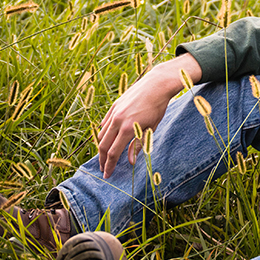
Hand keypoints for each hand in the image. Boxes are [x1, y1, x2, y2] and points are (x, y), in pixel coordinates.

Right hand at [97, 53, 201, 177]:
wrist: (156, 84)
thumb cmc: (157, 107)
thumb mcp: (151, 128)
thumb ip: (138, 145)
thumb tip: (131, 162)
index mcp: (127, 128)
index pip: (113, 153)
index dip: (109, 166)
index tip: (107, 175)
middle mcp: (117, 121)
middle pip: (103, 145)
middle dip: (102, 160)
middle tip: (103, 169)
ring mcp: (114, 112)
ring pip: (102, 134)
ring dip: (102, 146)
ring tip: (105, 155)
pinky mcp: (114, 105)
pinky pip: (105, 122)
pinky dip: (104, 132)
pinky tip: (107, 138)